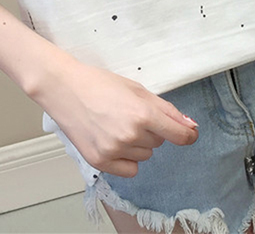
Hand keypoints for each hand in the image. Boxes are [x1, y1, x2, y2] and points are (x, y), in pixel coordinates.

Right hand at [33, 57, 199, 177]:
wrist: (65, 89)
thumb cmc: (100, 84)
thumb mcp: (136, 89)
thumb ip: (165, 109)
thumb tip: (190, 126)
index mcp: (142, 113)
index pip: (179, 135)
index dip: (187, 135)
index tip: (189, 134)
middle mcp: (131, 135)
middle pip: (159, 143)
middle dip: (152, 131)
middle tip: (130, 114)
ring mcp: (115, 150)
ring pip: (145, 156)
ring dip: (138, 144)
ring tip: (117, 125)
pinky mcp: (100, 162)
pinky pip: (130, 170)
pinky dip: (127, 159)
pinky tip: (113, 141)